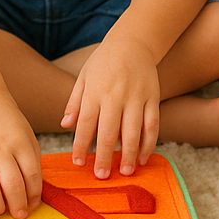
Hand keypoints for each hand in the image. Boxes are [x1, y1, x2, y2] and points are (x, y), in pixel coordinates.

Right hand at [0, 92, 43, 216]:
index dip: (35, 195)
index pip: (32, 176)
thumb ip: (32, 162)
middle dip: (18, 206)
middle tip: (20, 214)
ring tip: (1, 209)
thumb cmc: (8, 124)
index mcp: (20, 143)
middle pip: (12, 186)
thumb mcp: (28, 137)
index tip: (34, 204)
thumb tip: (33, 193)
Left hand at [61, 38, 159, 177]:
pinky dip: (149, 143)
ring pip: (133, 131)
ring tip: (125, 172)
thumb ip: (75, 102)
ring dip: (129, 154)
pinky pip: (152, 124)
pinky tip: (143, 157)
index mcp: (95, 91)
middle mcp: (115, 96)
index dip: (81, 145)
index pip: (86, 123)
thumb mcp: (84, 77)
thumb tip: (65, 126)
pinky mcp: (153, 97)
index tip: (78, 163)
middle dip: (104, 156)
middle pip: (109, 131)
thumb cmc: (103, 61)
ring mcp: (136, 97)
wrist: (133, 41)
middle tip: (101, 176)